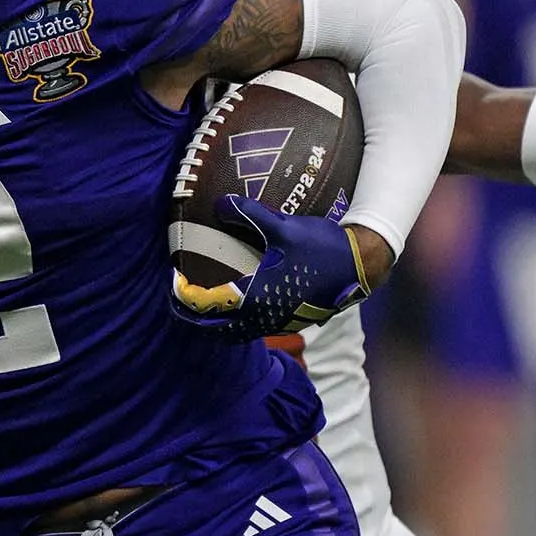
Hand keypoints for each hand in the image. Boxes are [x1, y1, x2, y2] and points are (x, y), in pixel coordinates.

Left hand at [171, 195, 374, 341]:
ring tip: (204, 307)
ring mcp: (280, 323)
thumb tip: (220, 203)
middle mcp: (266, 318)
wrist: (361, 265)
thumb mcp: (283, 226)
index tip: (174, 287)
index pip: (210, 308)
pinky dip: (237, 322)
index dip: (187, 301)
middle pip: (219, 331)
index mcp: (257, 300)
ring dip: (217, 324)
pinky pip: (255, 329)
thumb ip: (249, 213)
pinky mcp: (292, 320)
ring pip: (238, 333)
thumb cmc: (322, 247)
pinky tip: (237, 303)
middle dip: (196, 321)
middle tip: (179, 305)